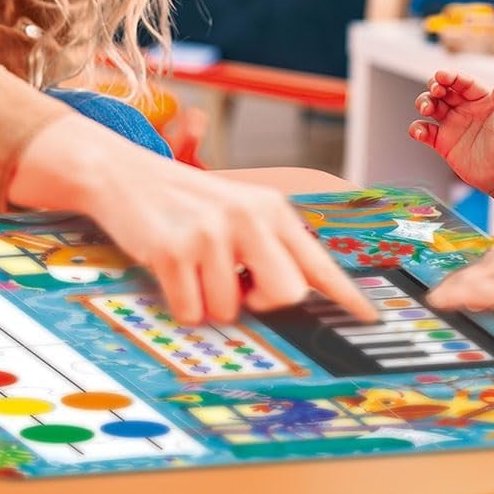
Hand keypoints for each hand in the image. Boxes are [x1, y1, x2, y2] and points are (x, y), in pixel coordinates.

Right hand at [9, 113, 378, 327]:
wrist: (124, 173)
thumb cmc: (186, 200)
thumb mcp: (238, 210)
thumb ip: (271, 248)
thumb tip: (299, 299)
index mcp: (271, 208)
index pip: (318, 261)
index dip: (346, 296)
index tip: (369, 320)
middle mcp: (248, 216)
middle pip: (286, 296)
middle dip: (261, 304)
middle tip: (237, 284)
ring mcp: (211, 232)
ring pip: (231, 310)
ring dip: (210, 301)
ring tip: (194, 265)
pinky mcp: (174, 249)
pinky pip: (192, 312)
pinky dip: (181, 304)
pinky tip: (173, 270)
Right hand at [408, 71, 493, 212]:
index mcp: (481, 99)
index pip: (462, 82)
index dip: (451, 76)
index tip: (441, 76)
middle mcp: (464, 108)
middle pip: (442, 90)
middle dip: (434, 86)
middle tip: (435, 92)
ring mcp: (452, 124)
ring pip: (430, 105)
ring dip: (424, 103)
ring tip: (427, 110)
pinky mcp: (442, 142)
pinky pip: (424, 131)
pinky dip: (417, 129)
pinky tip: (420, 133)